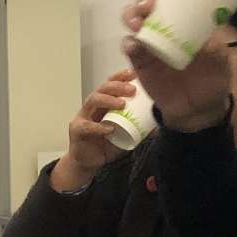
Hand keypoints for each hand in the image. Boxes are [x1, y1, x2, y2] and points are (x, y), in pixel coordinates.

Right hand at [50, 71, 138, 191]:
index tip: (134, 74)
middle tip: (132, 90)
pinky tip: (109, 129)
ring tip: (122, 104)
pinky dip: (99, 127)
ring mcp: (83, 117)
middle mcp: (92, 107)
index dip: (120, 77)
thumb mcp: (125, 133)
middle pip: (102, 89)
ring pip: (92, 101)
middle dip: (117, 86)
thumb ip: (139, 126)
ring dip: (108, 100)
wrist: (89, 162)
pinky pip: (87, 126)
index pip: (110, 84)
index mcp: (103, 104)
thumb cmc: (106, 144)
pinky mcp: (77, 131)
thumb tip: (159, 121)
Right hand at [119, 0, 234, 132]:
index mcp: (184, 22)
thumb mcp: (220, 57)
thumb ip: (213, 40)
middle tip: (150, 4)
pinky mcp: (140, 63)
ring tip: (139, 22)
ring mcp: (150, 45)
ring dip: (132, 16)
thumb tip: (207, 23)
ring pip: (132, 21)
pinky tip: (134, 44)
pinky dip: (129, 43)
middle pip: (146, 4)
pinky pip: (129, 48)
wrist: (200, 110)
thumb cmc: (213, 78)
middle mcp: (164, 28)